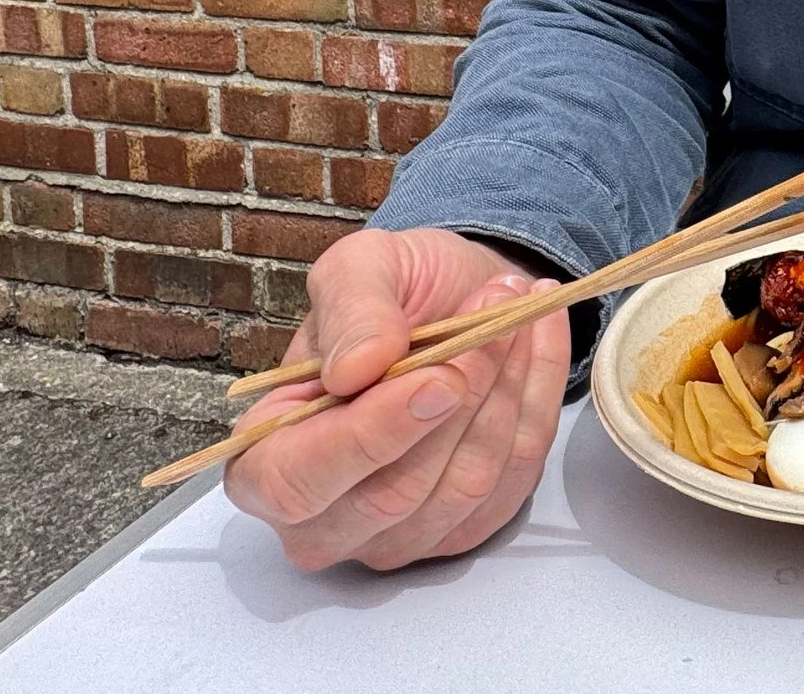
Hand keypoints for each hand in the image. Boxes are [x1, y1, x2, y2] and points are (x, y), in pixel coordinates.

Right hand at [225, 227, 571, 571]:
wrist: (452, 300)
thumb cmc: (388, 295)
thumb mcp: (359, 267)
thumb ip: (350, 310)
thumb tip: (355, 368)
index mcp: (265, 461)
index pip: (298, 482)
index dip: (369, 436)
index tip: (438, 378)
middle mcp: (324, 519)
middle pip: (395, 494)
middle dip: (460, 398)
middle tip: (494, 308)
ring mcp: (398, 537)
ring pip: (466, 486)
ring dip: (506, 388)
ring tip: (516, 308)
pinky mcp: (467, 529)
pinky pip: (517, 476)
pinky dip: (538, 398)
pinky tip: (538, 337)